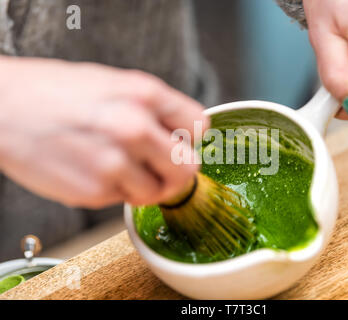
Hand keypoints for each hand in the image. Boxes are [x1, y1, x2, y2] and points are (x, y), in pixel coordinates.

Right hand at [0, 57, 207, 207]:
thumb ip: (154, 109)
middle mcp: (134, 127)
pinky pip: (126, 201)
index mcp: (144, 93)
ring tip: (118, 166)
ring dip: (145, 184)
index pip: (199, 126)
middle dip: (176, 170)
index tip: (178, 142)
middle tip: (159, 167)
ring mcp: (115, 162)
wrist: (1, 107)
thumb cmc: (55, 93)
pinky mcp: (95, 192)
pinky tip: (93, 170)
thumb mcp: (113, 84)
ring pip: (160, 192)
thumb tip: (184, 136)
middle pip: (189, 168)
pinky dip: (116, 191)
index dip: (189, 138)